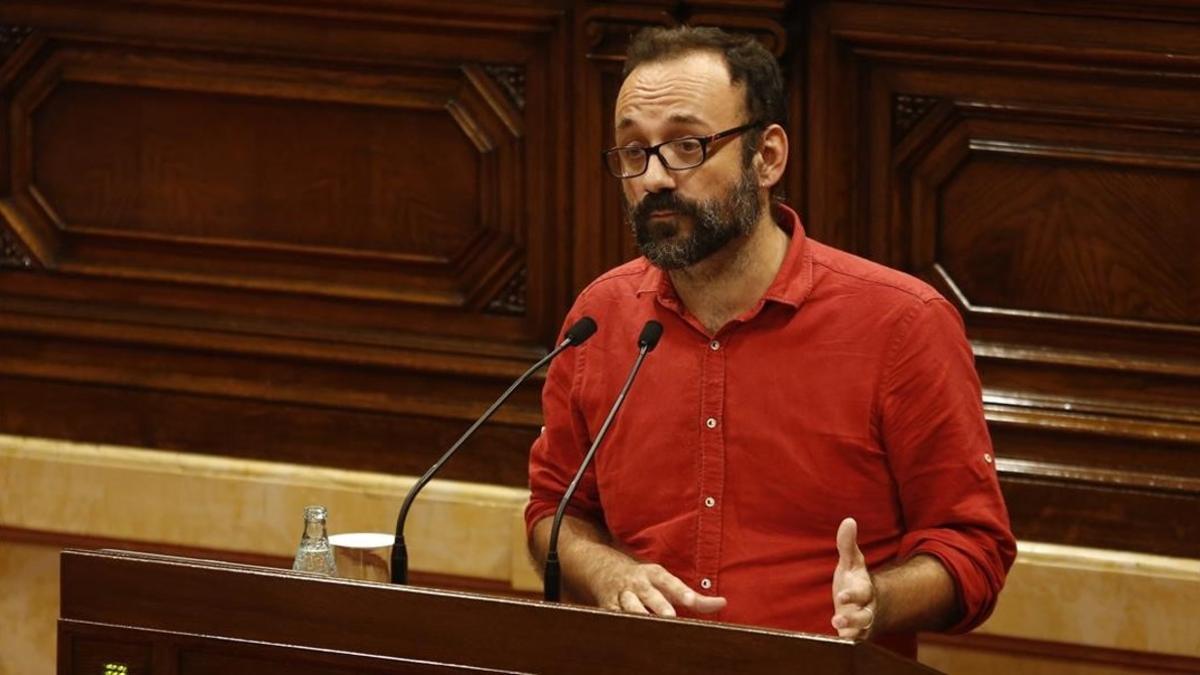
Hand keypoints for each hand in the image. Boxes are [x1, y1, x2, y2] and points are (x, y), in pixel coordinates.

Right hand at [593, 560, 726, 617]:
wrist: (606, 570)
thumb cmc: (647, 582)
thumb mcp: (669, 584)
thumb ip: (696, 598)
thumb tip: (723, 603)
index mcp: (655, 575)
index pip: (669, 582)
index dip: (680, 591)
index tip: (691, 601)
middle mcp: (638, 583)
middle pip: (649, 594)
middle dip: (658, 605)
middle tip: (670, 616)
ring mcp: (622, 594)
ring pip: (628, 605)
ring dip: (637, 614)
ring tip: (647, 625)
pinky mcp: (608, 606)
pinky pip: (613, 615)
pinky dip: (618, 622)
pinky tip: (627, 633)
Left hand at [831, 517, 877, 638]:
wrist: (865, 602)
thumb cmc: (855, 580)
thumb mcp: (851, 562)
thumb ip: (847, 544)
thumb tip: (848, 519)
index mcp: (866, 589)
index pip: (863, 592)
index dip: (853, 595)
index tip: (841, 596)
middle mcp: (867, 607)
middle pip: (865, 615)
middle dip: (853, 618)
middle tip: (836, 619)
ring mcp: (862, 623)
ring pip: (861, 630)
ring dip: (849, 631)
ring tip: (834, 626)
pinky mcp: (855, 634)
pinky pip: (854, 641)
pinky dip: (847, 641)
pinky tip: (836, 642)